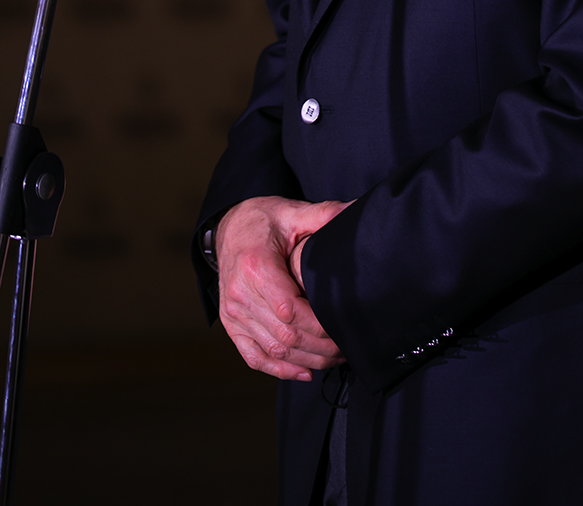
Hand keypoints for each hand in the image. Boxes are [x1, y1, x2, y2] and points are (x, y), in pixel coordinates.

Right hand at [216, 195, 349, 382]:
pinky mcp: (231, 324)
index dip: (319, 325)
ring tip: (333, 358)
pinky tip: (303, 372)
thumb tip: (354, 209)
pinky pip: (254, 356)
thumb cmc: (261, 220)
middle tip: (347, 347)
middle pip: (285, 336)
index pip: (290, 310)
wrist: (228, 227)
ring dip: (306, 361)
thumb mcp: (292, 212)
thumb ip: (323, 214)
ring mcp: (233, 313)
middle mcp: (240, 294)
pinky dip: (279, 370)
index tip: (343, 326)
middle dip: (320, 348)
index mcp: (256, 267)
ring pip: (273, 351)